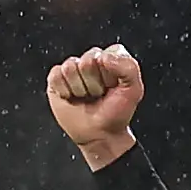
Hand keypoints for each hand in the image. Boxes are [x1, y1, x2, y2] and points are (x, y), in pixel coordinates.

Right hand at [47, 45, 145, 169]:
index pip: (107, 53)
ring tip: (86, 97)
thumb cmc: (116, 114)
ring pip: (70, 67)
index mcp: (111, 58)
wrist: (99, 135)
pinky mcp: (57, 79)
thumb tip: (102, 57)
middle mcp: (91, 60)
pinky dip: (64, 91)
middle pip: (87, 59)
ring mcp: (73, 69)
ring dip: (79, 88)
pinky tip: (72, 98)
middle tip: (98, 95)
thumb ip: (128, 67)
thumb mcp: (134, 90)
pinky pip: (56, 75)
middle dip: (94, 82)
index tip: (113, 87)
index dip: (110, 74)